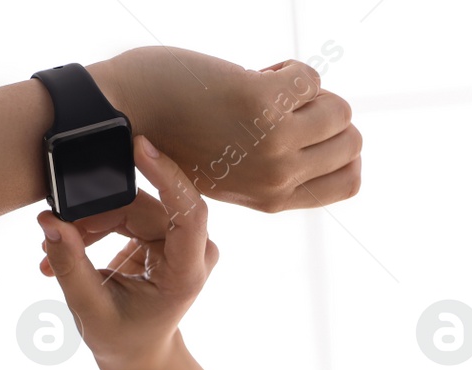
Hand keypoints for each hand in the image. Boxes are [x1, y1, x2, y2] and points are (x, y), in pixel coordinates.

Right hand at [37, 136, 216, 369]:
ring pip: (128, 206)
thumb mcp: (90, 309)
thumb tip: (49, 221)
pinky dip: (93, 228)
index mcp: (187, 272)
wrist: (138, 354)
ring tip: (54, 254)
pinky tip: (69, 246)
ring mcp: (178, 239)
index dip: (167, 174)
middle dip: (94, 217)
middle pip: (142, 206)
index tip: (139, 147)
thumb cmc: (122, 340)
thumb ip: (70, 265)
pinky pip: (124, 212)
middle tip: (55, 234)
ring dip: (87, 225)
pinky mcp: (161, 232)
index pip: (189, 211)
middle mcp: (191, 250)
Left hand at [89, 47, 360, 212]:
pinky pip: (310, 77)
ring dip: (306, 90)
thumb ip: (267, 164)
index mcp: (273, 199)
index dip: (337, 149)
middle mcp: (278, 179)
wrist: (120, 119)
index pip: (349, 182)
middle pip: (351, 141)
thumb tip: (316, 128)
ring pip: (339, 108)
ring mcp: (274, 145)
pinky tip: (251, 74)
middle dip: (323, 113)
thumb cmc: (168, 137)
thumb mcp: (227, 169)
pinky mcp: (263, 105)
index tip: (302, 130)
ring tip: (265, 88)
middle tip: (280, 106)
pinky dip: (287, 68)